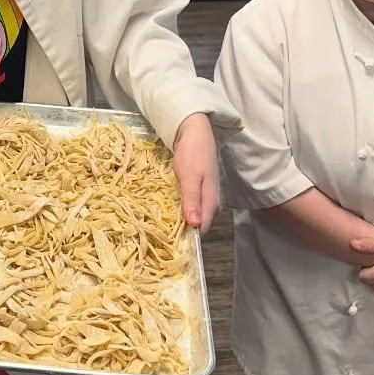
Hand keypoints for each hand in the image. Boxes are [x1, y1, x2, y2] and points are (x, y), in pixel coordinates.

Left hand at [173, 113, 217, 233]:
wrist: (195, 132)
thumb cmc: (192, 154)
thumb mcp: (190, 178)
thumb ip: (192, 201)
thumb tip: (195, 227)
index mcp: (211, 202)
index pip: (202, 229)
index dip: (188, 238)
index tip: (170, 243)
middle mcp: (211, 202)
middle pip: (199, 224)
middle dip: (184, 231)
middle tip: (162, 235)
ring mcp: (206, 195)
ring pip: (196, 216)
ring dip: (182, 220)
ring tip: (163, 225)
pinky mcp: (200, 189)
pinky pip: (192, 206)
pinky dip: (182, 210)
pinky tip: (170, 210)